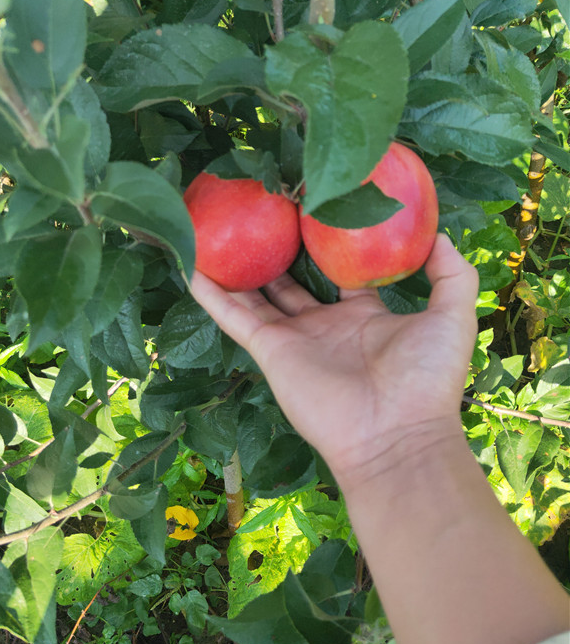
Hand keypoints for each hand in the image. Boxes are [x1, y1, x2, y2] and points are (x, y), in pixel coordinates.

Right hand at [190, 233, 478, 487]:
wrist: (397, 434)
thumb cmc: (426, 377)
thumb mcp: (452, 314)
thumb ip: (452, 272)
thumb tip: (439, 234)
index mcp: (363, 314)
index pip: (340, 272)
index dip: (327, 242)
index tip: (313, 209)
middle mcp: (324, 324)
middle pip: (291, 281)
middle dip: (276, 250)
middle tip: (260, 211)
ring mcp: (294, 339)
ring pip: (256, 295)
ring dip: (236, 268)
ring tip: (216, 230)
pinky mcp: (270, 352)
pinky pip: (234, 317)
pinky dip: (211, 294)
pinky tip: (190, 265)